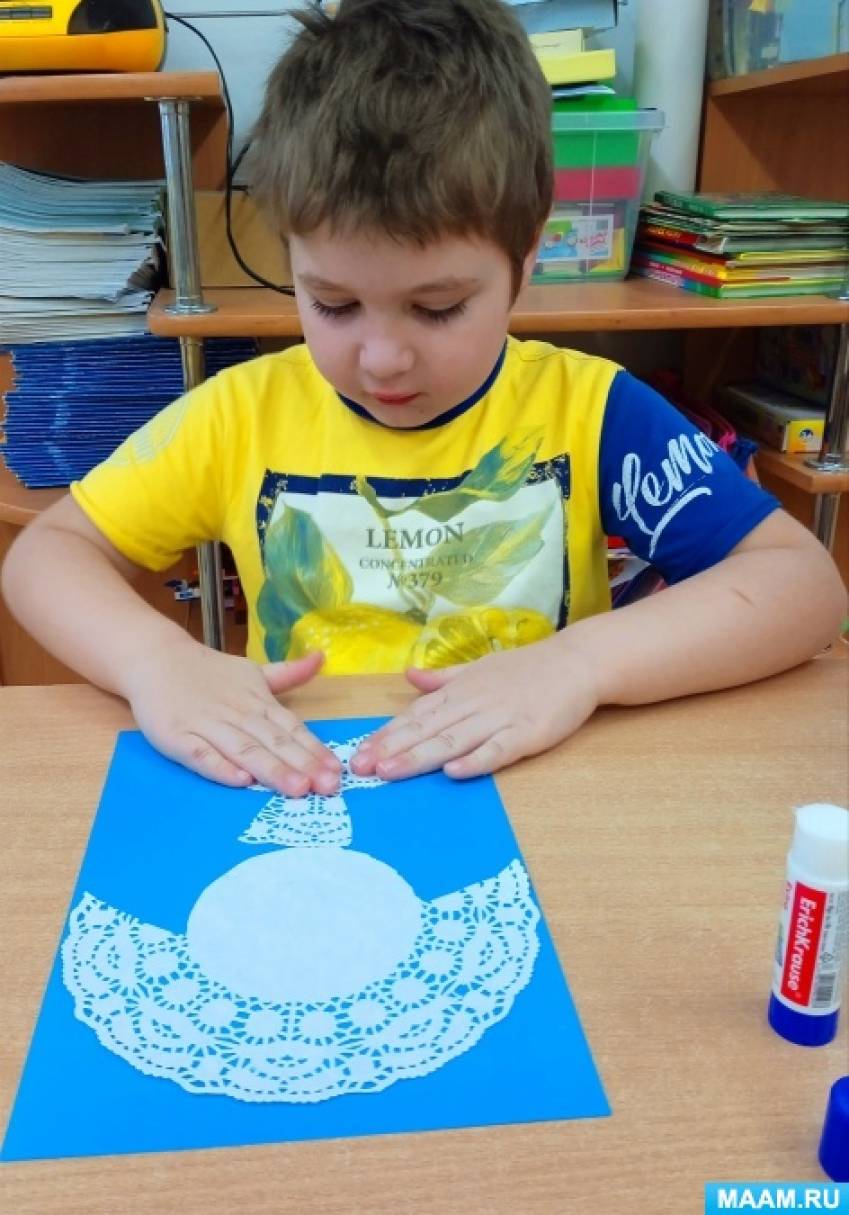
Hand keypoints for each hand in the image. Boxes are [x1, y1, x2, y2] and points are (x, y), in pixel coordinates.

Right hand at [122, 639, 340, 795]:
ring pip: (243, 749)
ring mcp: (207, 725)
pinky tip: (241, 781)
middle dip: (302, 764)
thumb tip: (321, 658)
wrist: (155, 658)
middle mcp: (237, 713)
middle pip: (273, 741)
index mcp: (258, 701)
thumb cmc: (209, 673)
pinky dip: (220, 767)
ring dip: (271, 769)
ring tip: (297, 788)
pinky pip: (201, 754)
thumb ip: (288, 673)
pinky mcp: (177, 736)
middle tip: (327, 786)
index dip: (314, 750)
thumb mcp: (252, 671)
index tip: (336, 770)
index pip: (292, 728)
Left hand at [350, 634, 599, 780]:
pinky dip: (475, 761)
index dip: (386, 735)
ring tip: (390, 772)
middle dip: (391, 750)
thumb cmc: (527, 668)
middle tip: (360, 768)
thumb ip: (444, 678)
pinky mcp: (526, 733)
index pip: (416, 716)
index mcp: (460, 690)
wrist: (577, 662)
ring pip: (453, 740)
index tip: (359, 753)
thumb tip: (409, 677)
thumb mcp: (480, 667)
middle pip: (426, 730)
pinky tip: (453, 773)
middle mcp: (473, 703)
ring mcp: (500, 718)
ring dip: (419, 757)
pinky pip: (497, 750)